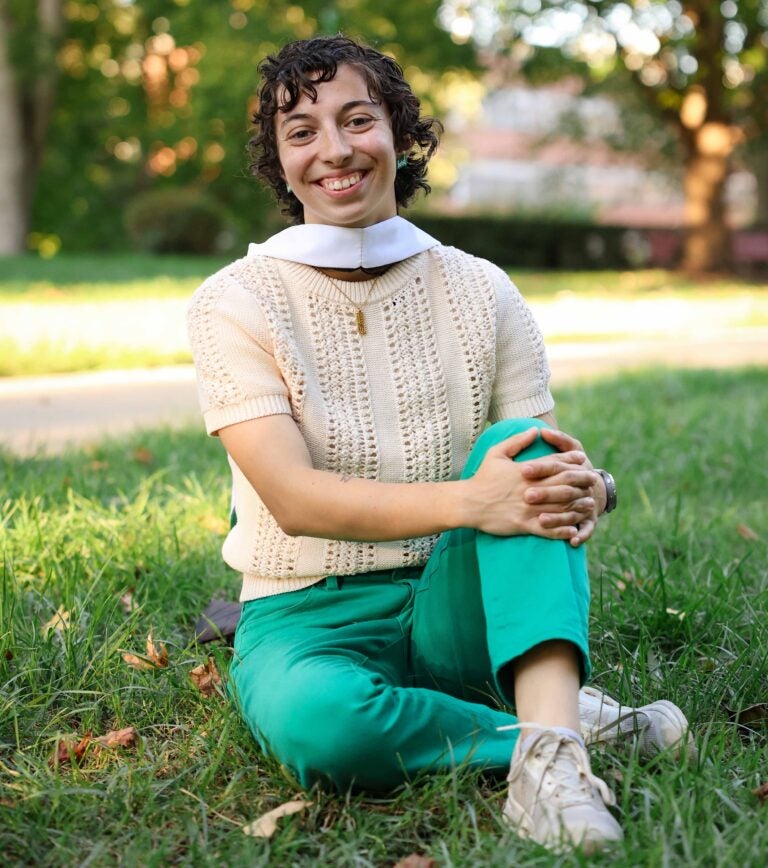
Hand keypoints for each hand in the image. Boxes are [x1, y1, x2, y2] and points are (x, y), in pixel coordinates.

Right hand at [462, 427, 594, 540]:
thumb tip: (535, 429)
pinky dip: (562, 530)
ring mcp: (527, 509)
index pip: (553, 463)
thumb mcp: (496, 453)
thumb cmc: (482, 478)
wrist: (468, 503)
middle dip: (580, 481)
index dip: (570, 460)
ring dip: (577, 506)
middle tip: (593, 479)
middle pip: (562, 484)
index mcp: (525, 471)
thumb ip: (516, 441)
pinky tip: (573, 530)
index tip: (582, 458)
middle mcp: (529, 489)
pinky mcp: (523, 525)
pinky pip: (547, 529)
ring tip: (589, 504)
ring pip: (559, 507)